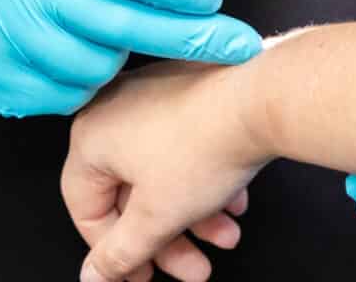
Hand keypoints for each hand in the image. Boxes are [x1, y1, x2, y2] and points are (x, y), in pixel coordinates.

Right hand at [66, 58, 267, 280]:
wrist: (265, 100)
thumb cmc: (208, 143)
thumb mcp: (156, 218)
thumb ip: (120, 254)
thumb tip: (95, 273)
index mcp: (92, 135)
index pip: (89, 209)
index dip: (115, 252)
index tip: (138, 272)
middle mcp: (118, 109)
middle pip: (132, 196)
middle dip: (169, 240)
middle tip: (190, 268)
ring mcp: (155, 96)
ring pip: (165, 176)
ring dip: (195, 217)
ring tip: (226, 237)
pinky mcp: (191, 91)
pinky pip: (187, 150)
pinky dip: (207, 182)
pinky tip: (234, 204)